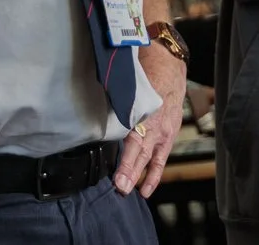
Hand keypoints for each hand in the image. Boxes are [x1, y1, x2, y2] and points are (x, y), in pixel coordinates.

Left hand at [117, 44, 186, 196]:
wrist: (171, 67)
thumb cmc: (146, 71)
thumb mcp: (129, 79)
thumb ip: (114, 96)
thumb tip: (88, 101)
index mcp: (143, 110)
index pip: (132, 137)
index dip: (125, 158)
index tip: (116, 174)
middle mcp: (154, 123)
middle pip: (140, 151)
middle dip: (130, 171)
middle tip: (119, 187)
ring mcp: (163, 132)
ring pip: (150, 158)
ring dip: (139, 176)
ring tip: (129, 192)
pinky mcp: (168, 136)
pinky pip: (160, 159)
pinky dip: (153, 175)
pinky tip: (145, 190)